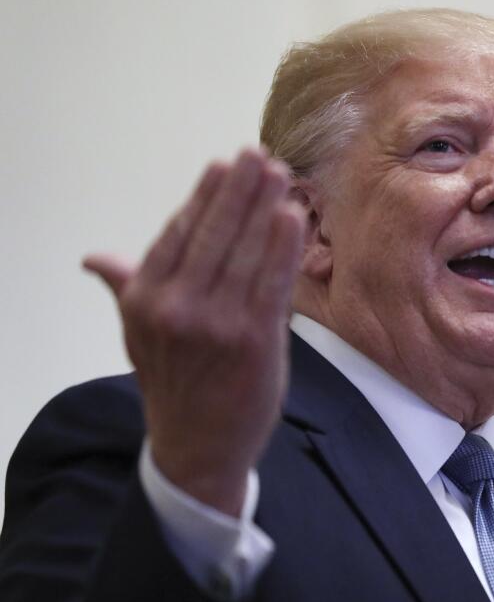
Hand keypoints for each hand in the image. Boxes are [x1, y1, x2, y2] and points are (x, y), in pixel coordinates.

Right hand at [84, 148, 305, 515]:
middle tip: (258, 155)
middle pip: (213, 234)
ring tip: (279, 175)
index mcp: (145, 298)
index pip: (178, 233)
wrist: (198, 446)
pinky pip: (271, 283)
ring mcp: (215, 323)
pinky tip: (292, 216)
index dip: (205, 196)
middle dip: (238, 190)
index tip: (224, 165)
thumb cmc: (176, 382)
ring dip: (264, 208)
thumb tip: (94, 258)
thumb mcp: (140, 333)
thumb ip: (128, 286)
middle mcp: (175, 307)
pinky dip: (282, 247)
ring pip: (245, 252)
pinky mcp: (253, 340)